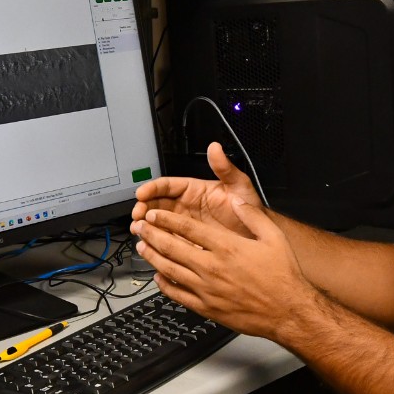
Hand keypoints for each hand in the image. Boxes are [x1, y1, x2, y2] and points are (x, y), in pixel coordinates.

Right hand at [132, 142, 260, 236]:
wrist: (256, 237)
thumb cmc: (248, 210)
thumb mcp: (239, 187)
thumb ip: (225, 168)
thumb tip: (216, 148)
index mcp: (193, 190)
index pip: (167, 186)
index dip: (152, 188)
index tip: (142, 193)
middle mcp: (185, 207)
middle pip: (156, 205)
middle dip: (143, 208)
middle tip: (137, 215)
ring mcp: (183, 225)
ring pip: (157, 223)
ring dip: (146, 225)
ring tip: (139, 230)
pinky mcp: (185, 243)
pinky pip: (166, 241)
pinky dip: (155, 243)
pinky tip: (149, 245)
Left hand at [132, 195, 314, 341]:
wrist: (288, 312)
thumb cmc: (283, 277)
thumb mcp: (274, 237)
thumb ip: (253, 215)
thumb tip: (237, 201)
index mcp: (227, 247)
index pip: (187, 228)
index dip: (166, 220)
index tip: (154, 214)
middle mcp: (212, 267)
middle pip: (171, 247)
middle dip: (151, 234)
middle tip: (139, 226)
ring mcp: (206, 289)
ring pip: (169, 270)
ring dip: (151, 256)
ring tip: (141, 247)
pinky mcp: (206, 308)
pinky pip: (177, 295)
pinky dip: (163, 284)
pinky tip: (157, 277)